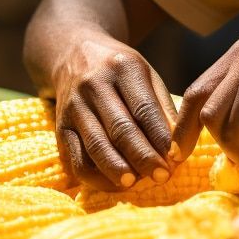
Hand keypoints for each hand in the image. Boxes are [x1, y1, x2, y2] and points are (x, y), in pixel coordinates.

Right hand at [52, 34, 177, 190]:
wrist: (72, 54)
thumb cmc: (120, 71)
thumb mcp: (146, 75)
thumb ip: (163, 108)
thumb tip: (178, 148)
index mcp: (123, 67)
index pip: (144, 108)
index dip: (160, 138)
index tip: (175, 160)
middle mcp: (94, 85)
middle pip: (120, 128)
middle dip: (143, 157)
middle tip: (162, 176)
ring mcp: (74, 106)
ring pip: (96, 146)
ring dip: (118, 170)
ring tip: (137, 184)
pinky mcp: (60, 127)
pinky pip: (76, 159)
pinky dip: (96, 177)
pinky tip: (116, 183)